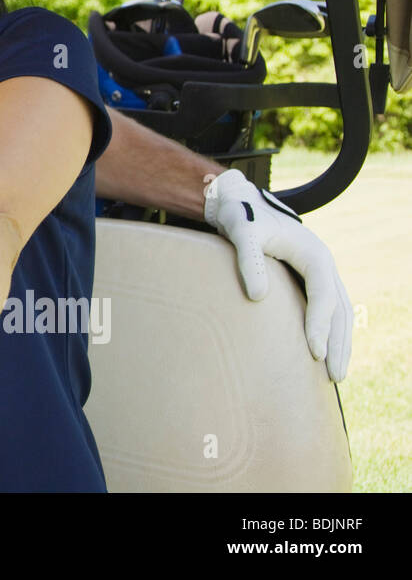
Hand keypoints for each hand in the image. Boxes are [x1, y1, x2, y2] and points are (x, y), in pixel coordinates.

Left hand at [204, 169, 352, 380]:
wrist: (238, 202)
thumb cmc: (239, 217)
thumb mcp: (241, 234)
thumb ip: (249, 262)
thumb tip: (257, 297)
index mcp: (315, 255)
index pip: (323, 298)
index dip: (320, 326)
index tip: (314, 354)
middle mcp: (323, 264)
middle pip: (340, 310)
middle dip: (339, 343)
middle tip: (335, 377)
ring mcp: (319, 272)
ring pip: (339, 312)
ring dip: (339, 342)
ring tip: (336, 375)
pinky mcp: (308, 278)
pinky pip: (326, 309)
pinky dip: (329, 332)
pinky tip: (321, 352)